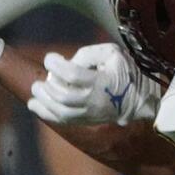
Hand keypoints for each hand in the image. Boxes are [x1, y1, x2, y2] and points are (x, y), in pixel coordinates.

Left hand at [28, 43, 159, 127]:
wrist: (139, 99)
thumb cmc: (124, 71)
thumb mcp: (112, 53)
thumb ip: (88, 54)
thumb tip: (67, 62)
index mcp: (103, 81)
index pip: (73, 75)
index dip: (56, 65)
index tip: (50, 58)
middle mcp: (95, 100)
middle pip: (64, 96)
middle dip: (48, 86)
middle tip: (43, 77)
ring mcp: (90, 114)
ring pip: (61, 112)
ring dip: (44, 101)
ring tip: (36, 89)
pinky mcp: (86, 121)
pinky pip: (63, 121)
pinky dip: (45, 113)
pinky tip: (34, 104)